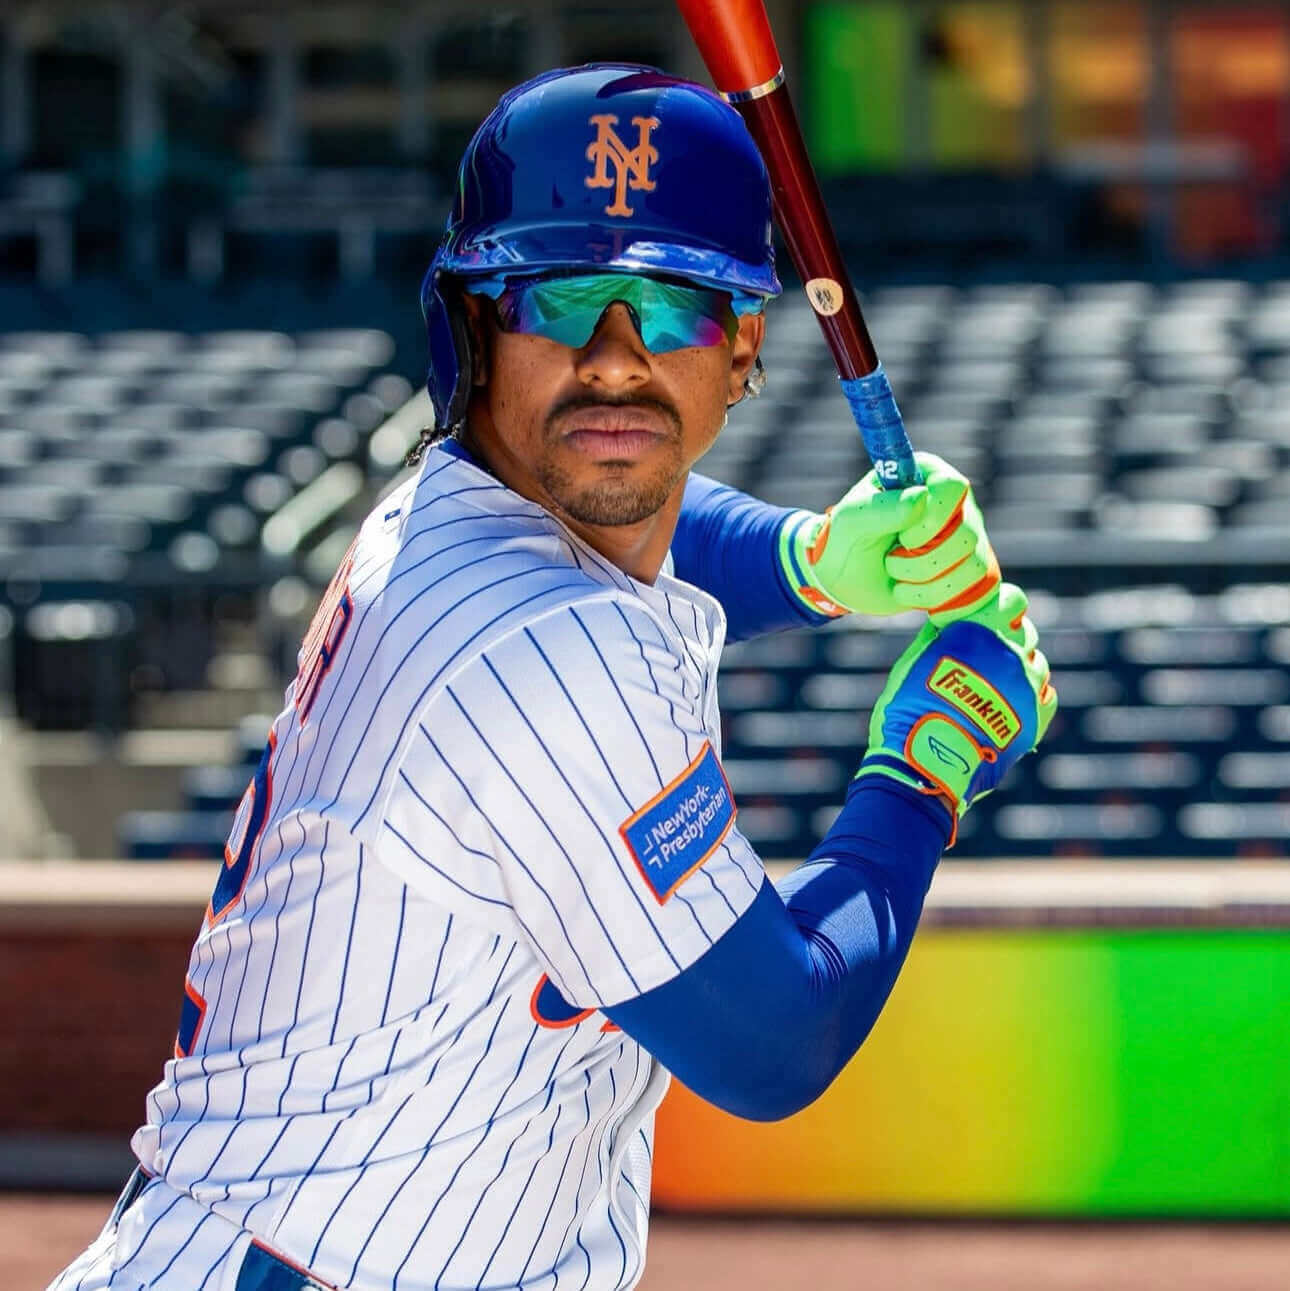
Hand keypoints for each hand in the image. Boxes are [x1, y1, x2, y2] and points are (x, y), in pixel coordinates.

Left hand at [780, 452, 998, 620]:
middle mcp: (952, 503)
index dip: (931, 519)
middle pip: (965, 532)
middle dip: (922, 557)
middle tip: (891, 556)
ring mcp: (962, 535)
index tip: (903, 536)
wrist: (843, 578)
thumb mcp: (853, 519)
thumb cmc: (846, 538)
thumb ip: (882, 507)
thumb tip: (921, 498)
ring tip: (894, 571)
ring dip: (922, 577)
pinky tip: (904, 590)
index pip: (952, 487)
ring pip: (970, 562)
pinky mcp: (964, 567)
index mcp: (925, 476)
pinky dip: (930, 595)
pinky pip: (968, 585)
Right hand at [855, 583, 1056, 837]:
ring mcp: (1026, 684)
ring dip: (1019, 669)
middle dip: (1009, 637)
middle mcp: (1008, 650)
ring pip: (1035, 664)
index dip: (1000, 607)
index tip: (988, 616)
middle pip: (1024, 630)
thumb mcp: (910, 665)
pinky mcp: (1035, 716)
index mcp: (976, 630)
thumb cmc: (907, 713)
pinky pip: (1045, 695)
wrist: (926, 766)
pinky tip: (1009, 705)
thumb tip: (946, 618)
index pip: (1008, 599)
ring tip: (994, 688)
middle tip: (987, 655)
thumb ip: (935, 637)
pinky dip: (1031, 696)